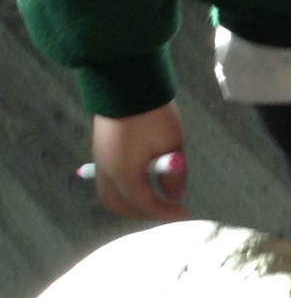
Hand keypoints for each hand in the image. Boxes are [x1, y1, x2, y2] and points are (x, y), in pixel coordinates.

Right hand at [90, 104, 187, 219]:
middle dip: (142, 212)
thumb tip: (176, 195)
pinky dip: (122, 187)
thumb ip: (174, 175)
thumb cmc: (152, 115)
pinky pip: (106, 178)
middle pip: (118, 203)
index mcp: (124, 174)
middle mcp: (107, 171)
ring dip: (129, 201)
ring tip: (152, 199)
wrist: (126, 84)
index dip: (165, 212)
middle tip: (165, 211)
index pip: (145, 204)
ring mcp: (100, 159)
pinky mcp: (100, 148)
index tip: (184, 213)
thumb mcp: (172, 145)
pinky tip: (139, 181)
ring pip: (108, 192)